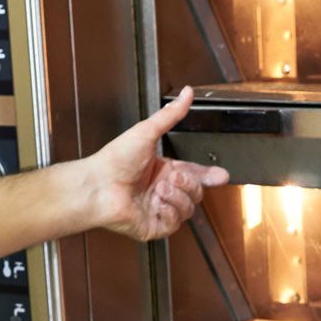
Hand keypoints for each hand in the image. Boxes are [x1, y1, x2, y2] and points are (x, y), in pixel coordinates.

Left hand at [84, 87, 230, 241]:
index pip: (194, 173)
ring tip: (159, 189)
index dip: (209, 176)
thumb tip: (186, 94)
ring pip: (188, 209)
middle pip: (196, 192)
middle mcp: (162, 190)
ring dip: (177, 197)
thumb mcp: (147, 131)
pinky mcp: (154, 226)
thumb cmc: (114, 160)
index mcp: (163, 170)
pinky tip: (156, 202)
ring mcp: (159, 209)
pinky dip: (168, 211)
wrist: (98, 184)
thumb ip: (170, 115)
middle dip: (189, 184)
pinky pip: (175, 223)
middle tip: (174, 177)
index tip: (222, 176)